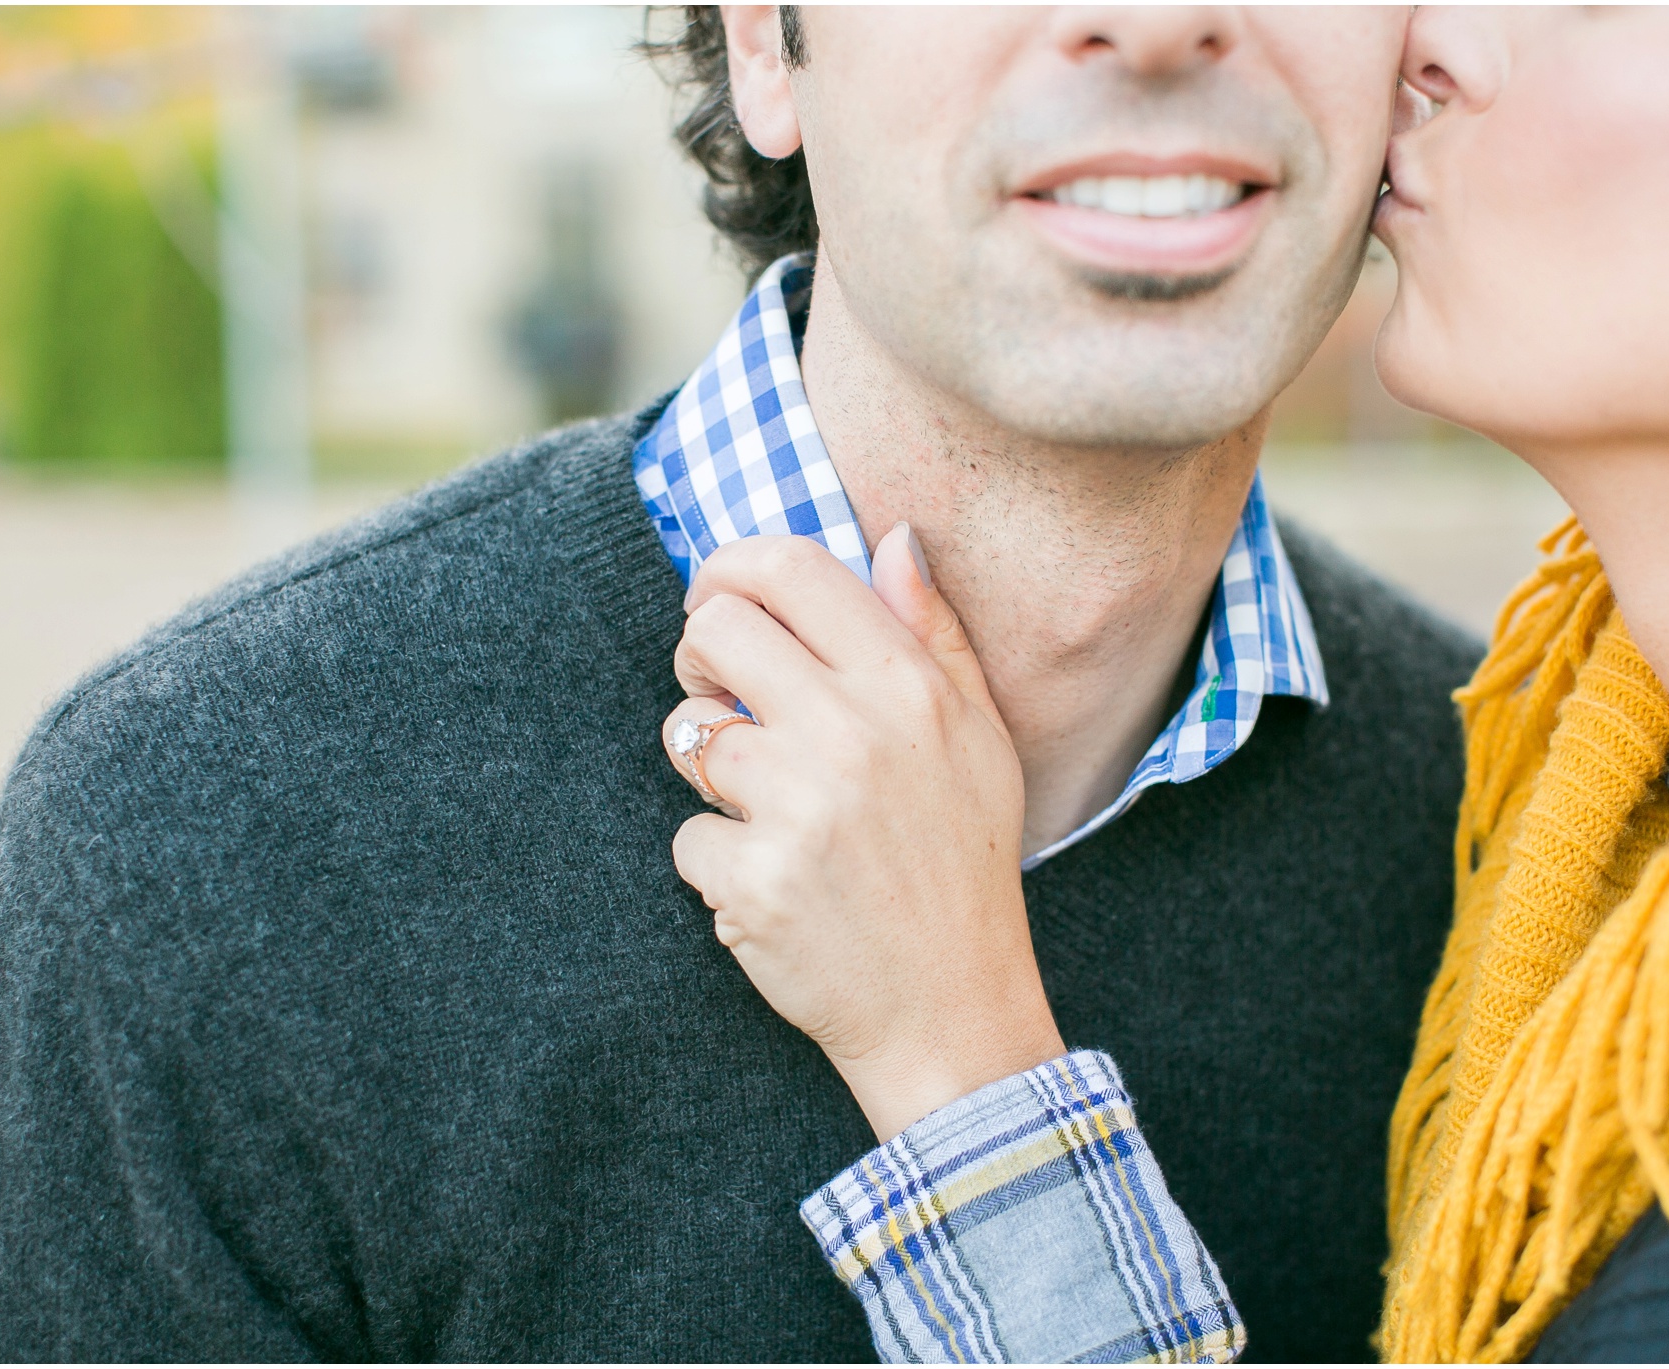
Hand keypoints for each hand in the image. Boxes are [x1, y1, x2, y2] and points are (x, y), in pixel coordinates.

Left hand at [662, 527, 1065, 1140]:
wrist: (953, 1011)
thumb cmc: (962, 865)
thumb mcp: (981, 739)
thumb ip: (936, 634)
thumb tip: (895, 538)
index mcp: (910, 687)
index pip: (788, 569)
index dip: (728, 569)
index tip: (717, 601)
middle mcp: (854, 733)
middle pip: (714, 629)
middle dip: (699, 658)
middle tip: (724, 698)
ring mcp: (800, 807)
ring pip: (688, 735)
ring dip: (709, 771)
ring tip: (765, 808)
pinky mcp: (755, 879)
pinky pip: (688, 838)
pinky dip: (718, 867)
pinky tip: (774, 887)